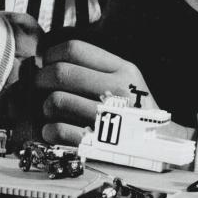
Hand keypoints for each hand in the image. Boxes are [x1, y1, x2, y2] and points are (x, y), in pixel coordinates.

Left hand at [35, 39, 153, 143]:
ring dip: (45, 106)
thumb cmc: (134, 110)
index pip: (75, 49)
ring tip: (51, 110)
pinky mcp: (95, 145)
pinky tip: (54, 130)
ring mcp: (107, 119)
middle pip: (61, 73)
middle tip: (39, 85)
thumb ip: (96, 64)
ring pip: (55, 100)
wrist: (159, 148)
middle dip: (41, 78)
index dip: (51, 53)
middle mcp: (117, 91)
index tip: (46, 62)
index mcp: (123, 70)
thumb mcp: (127, 77)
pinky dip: (48, 130)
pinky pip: (56, 130)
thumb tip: (48, 53)